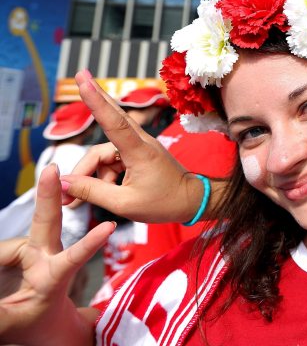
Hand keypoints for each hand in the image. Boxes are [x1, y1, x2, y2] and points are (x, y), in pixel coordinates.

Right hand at [0, 164, 112, 345]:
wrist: (38, 320)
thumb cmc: (32, 322)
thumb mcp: (14, 325)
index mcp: (56, 276)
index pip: (72, 259)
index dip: (88, 245)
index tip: (109, 228)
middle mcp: (45, 256)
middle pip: (47, 222)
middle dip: (49, 193)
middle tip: (52, 167)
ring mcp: (30, 250)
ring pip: (4, 250)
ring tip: (5, 293)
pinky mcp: (15, 249)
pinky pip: (0, 252)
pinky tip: (1, 284)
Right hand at [60, 70, 204, 223]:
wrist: (191, 202)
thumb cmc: (163, 203)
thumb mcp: (125, 204)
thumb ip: (92, 191)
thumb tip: (64, 181)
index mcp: (140, 151)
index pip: (114, 122)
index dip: (97, 101)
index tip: (84, 81)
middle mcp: (140, 143)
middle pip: (110, 120)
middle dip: (94, 99)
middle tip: (80, 74)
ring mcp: (139, 147)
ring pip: (103, 154)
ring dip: (90, 174)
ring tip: (77, 203)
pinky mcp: (137, 154)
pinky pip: (111, 161)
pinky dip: (102, 177)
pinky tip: (103, 194)